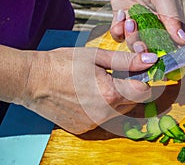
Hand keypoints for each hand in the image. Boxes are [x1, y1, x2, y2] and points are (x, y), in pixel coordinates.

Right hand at [19, 47, 156, 133]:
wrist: (32, 80)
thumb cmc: (63, 63)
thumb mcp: (97, 57)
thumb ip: (127, 60)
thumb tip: (150, 60)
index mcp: (110, 94)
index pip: (144, 91)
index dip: (144, 80)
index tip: (138, 72)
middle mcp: (104, 113)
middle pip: (133, 102)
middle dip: (131, 89)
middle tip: (117, 76)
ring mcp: (93, 123)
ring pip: (119, 111)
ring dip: (117, 99)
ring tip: (100, 84)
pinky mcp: (84, 128)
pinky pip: (103, 119)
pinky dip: (103, 108)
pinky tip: (89, 96)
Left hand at [107, 0, 184, 51]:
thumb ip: (171, 16)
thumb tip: (183, 40)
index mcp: (168, 17)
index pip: (170, 41)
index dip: (164, 51)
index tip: (157, 56)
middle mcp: (153, 21)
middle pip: (149, 45)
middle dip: (143, 46)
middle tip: (140, 44)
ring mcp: (137, 20)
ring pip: (133, 41)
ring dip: (129, 36)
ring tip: (128, 20)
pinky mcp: (121, 17)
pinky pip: (118, 33)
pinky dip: (117, 29)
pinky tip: (121, 16)